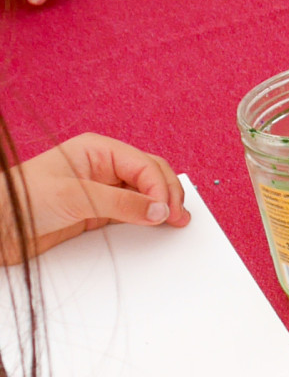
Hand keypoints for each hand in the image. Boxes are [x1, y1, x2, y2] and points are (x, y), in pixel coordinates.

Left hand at [2, 133, 189, 260]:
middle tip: (178, 218)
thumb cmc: (22, 198)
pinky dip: (148, 219)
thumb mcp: (75, 196)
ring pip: (146, 193)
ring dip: (162, 205)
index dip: (160, 187)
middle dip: (168, 194)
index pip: (144, 164)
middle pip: (151, 175)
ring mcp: (102, 190)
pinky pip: (132, 212)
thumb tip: (159, 210)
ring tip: (175, 221)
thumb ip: (121, 202)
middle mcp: (102, 167)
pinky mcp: (97, 213)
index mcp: (97, 150)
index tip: (167, 211)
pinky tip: (156, 225)